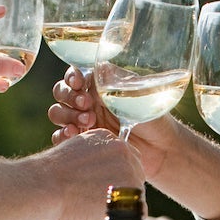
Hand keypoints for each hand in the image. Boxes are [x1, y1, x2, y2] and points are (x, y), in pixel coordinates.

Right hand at [28, 129, 145, 219]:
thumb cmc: (49, 176)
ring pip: (137, 191)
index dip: (115, 172)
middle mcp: (122, 150)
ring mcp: (129, 171)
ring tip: (101, 208)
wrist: (44, 187)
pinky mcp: (131, 192)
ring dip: (123, 202)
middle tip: (103, 198)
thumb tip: (92, 172)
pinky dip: (128, 217)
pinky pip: (139, 209)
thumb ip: (88, 157)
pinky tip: (111, 217)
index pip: (123, 156)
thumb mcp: (70, 152)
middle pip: (135, 171)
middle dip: (123, 186)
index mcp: (107, 138)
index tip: (103, 183)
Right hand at [47, 67, 177, 178]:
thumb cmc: (153, 116)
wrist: (161, 149)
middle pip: (61, 92)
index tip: (79, 83)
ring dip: (66, 116)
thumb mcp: (136, 94)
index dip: (71, 77)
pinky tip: (74, 137)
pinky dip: (62, 136)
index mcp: (99, 84)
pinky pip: (61, 137)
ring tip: (87, 124)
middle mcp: (88, 100)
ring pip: (58, 113)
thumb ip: (115, 83)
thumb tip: (97, 70)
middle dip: (70, 98)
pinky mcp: (83, 142)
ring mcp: (83, 121)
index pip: (74, 74)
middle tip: (88, 107)